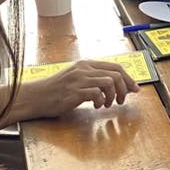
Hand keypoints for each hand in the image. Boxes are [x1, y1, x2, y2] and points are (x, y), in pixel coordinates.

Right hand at [22, 60, 138, 116]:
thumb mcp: (76, 78)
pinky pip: (97, 93)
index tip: (134, 89)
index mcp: (86, 64)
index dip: (128, 78)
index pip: (115, 66)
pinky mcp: (74, 91)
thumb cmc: (56, 90)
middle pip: (116, 74)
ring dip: (113, 96)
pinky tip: (96, 106)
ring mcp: (79, 79)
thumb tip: (115, 85)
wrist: (35, 96)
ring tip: (106, 104)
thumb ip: (93, 79)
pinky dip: (101, 101)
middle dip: (124, 88)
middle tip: (122, 100)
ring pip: (109, 82)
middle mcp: (84, 69)